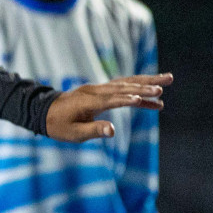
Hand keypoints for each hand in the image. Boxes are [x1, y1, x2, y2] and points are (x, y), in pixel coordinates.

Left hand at [45, 74, 171, 142]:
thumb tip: (112, 132)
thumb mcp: (73, 133)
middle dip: (145, 86)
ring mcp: (98, 88)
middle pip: (123, 86)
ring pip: (126, 82)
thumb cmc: (58, 126)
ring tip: (168, 79)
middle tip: (165, 85)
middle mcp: (95, 91)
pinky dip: (138, 85)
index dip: (127, 100)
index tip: (145, 99)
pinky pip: (122, 85)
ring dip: (147, 81)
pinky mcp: (101, 90)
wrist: (44, 112)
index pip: (111, 100)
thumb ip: (93, 131)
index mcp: (88, 102)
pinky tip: (153, 88)